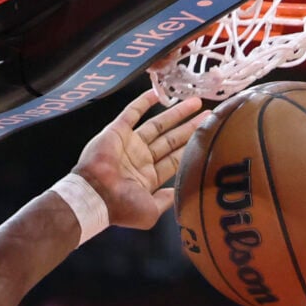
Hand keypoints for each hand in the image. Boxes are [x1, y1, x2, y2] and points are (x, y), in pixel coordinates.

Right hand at [73, 90, 204, 229]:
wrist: (96, 196)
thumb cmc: (121, 207)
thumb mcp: (151, 212)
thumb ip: (168, 200)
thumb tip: (183, 192)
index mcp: (149, 178)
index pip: (176, 159)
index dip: (192, 147)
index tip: (209, 136)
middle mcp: (141, 159)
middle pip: (171, 139)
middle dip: (190, 127)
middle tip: (208, 116)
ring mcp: (130, 144)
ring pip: (158, 124)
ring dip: (176, 113)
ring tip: (195, 102)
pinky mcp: (117, 131)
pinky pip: (132, 112)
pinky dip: (144, 101)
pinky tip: (158, 93)